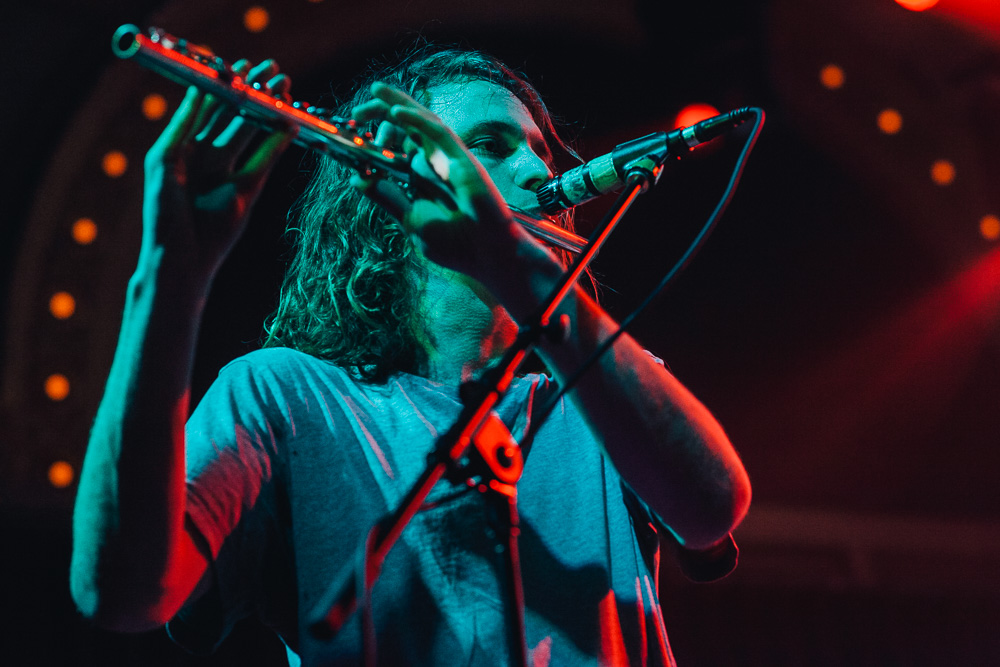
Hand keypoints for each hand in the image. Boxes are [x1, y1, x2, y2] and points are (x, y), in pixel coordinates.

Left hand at [141, 59, 296, 285]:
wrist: (180, 256)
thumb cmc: (163, 211)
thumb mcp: (165, 160)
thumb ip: (183, 124)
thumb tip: (199, 88)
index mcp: (184, 145)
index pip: (208, 105)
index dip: (227, 84)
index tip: (243, 65)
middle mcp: (207, 156)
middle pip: (234, 115)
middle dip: (255, 93)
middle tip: (274, 72)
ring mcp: (228, 172)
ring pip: (252, 134)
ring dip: (269, 112)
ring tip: (285, 91)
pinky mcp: (247, 192)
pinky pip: (265, 161)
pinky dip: (277, 143)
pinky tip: (289, 124)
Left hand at [349, 82, 533, 281]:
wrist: (486, 256)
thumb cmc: (455, 243)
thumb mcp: (410, 220)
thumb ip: (387, 198)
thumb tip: (357, 179)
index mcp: (420, 177)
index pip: (397, 146)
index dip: (376, 137)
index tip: (355, 138)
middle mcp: (433, 163)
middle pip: (406, 127)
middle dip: (381, 112)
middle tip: (357, 113)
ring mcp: (447, 159)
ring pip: (421, 121)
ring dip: (397, 104)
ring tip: (375, 92)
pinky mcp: (461, 158)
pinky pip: (437, 132)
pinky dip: (416, 120)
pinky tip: (396, 113)